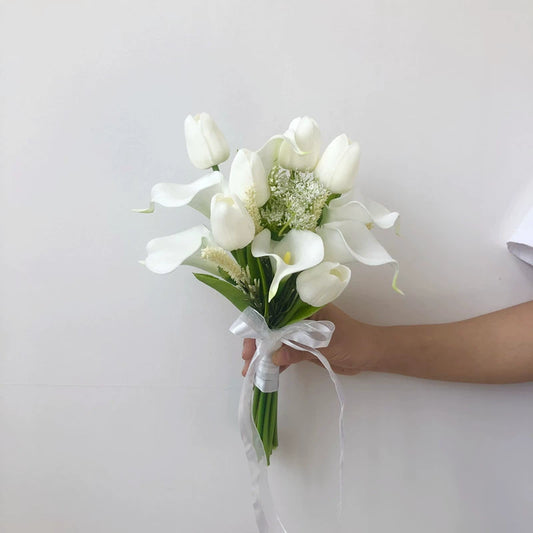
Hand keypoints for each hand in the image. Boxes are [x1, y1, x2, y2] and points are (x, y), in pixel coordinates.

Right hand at [241, 304, 380, 375]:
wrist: (369, 354)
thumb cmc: (352, 341)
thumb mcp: (325, 345)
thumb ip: (299, 350)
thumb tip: (273, 357)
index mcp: (304, 306)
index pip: (274, 313)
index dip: (258, 327)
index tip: (250, 345)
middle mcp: (299, 316)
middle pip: (271, 327)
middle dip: (257, 343)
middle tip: (247, 362)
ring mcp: (301, 331)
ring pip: (276, 341)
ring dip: (264, 355)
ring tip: (251, 372)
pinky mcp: (304, 345)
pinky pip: (285, 352)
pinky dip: (276, 362)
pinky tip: (267, 374)